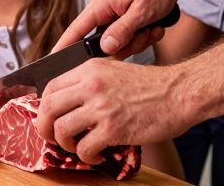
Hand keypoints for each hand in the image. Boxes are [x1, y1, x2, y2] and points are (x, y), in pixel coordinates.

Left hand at [34, 59, 194, 163]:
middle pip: (49, 107)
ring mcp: (101, 107)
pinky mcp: (113, 128)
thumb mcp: (115, 70)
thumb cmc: (152, 85)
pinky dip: (86, 156)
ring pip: (62, 129)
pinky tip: (96, 154)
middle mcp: (91, 84)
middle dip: (44, 127)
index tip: (49, 118)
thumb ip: (91, 81)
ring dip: (65, 144)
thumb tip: (70, 101)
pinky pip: (84, 148)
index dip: (44, 106)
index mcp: (91, 68)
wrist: (179, 93)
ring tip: (78, 146)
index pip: (51, 86)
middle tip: (51, 137)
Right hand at [51, 0, 183, 56]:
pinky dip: (144, 34)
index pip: (76, 30)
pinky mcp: (125, 16)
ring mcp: (115, 13)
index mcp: (101, 4)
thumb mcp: (142, 11)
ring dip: (139, 39)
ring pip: (119, 41)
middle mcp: (104, 9)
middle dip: (126, 44)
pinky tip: (155, 26)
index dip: (64, 47)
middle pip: (104, 42)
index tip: (53, 63)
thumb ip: (122, 31)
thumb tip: (104, 48)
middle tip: (144, 35)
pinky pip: (129, 35)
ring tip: (153, 27)